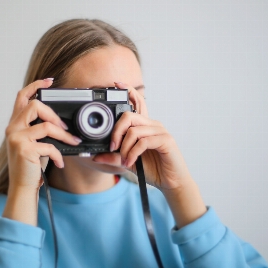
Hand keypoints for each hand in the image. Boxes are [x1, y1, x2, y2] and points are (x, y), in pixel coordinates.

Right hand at [2, 78, 80, 224]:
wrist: (22, 186)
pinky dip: (59, 154)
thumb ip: (40, 128)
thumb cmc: (30, 164)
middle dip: (55, 115)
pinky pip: (49, 145)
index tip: (50, 81)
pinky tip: (60, 162)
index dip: (35, 85)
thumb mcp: (34, 142)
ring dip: (64, 135)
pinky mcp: (24, 150)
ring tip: (72, 143)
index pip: (22, 96)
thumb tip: (61, 121)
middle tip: (65, 127)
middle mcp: (12, 128)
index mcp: (15, 123)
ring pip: (46, 125)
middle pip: (35, 106)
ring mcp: (17, 138)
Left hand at [93, 82, 205, 227]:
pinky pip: (143, 142)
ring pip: (134, 131)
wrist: (171, 183)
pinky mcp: (166, 141)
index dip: (129, 92)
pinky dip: (133, 153)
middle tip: (112, 147)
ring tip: (124, 161)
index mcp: (145, 126)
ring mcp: (160, 131)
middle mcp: (153, 125)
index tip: (116, 84)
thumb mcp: (128, 162)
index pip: (137, 103)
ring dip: (124, 148)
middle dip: (116, 132)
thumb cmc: (153, 169)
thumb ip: (114, 157)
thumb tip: (96, 156)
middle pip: (129, 116)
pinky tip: (130, 162)